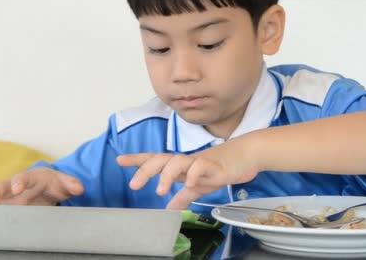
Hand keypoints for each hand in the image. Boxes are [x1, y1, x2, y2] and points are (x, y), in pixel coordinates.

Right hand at [0, 167, 83, 205]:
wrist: (48, 187)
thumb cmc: (54, 182)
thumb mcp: (64, 181)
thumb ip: (72, 184)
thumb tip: (80, 188)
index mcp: (32, 177)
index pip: (23, 177)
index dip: (19, 182)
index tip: (17, 189)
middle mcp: (17, 186)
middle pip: (2, 186)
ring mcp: (10, 197)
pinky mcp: (9, 207)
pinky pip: (0, 211)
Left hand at [117, 141, 258, 208]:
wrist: (246, 156)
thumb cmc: (221, 168)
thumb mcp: (199, 186)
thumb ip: (183, 196)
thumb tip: (170, 209)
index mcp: (181, 166)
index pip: (156, 160)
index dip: (138, 160)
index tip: (120, 160)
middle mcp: (187, 161)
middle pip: (162, 159)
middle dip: (145, 170)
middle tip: (134, 185)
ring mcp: (200, 162)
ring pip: (178, 161)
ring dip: (166, 175)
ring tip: (160, 190)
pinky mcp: (215, 165)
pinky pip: (201, 166)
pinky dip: (194, 174)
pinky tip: (190, 183)